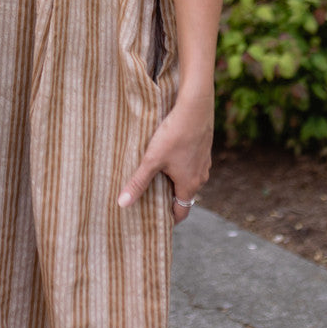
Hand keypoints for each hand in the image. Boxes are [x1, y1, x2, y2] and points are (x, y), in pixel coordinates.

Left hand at [117, 88, 212, 224]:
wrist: (195, 106)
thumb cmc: (174, 134)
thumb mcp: (152, 159)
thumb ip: (138, 182)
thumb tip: (122, 204)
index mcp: (189, 185)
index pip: (182, 211)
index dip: (169, 218)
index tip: (156, 221)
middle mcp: (200, 176)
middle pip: (184, 195)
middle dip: (168, 198)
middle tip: (150, 199)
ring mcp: (204, 161)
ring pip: (188, 178)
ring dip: (174, 180)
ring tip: (156, 175)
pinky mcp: (203, 147)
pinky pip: (191, 163)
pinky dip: (180, 164)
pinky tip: (168, 154)